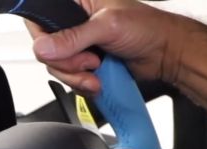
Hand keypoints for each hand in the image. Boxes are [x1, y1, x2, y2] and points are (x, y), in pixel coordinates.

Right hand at [25, 0, 192, 94]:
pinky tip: (98, 79)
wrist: (165, 53)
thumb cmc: (147, 27)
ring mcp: (77, 45)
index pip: (40, 20)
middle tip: (90, 61)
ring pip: (56, 66)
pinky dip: (82, 84)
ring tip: (97, 72)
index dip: (43, 37)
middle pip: (46, 49)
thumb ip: (74, 37)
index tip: (56, 49)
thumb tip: (44, 47)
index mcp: (76, 3)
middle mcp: (73, 23)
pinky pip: (69, 78)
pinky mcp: (83, 63)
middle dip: (67, 63)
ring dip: (76, 76)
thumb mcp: (107, 26)